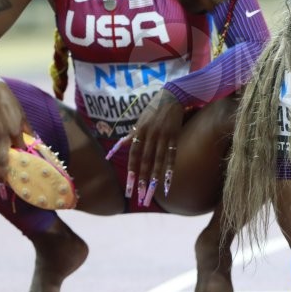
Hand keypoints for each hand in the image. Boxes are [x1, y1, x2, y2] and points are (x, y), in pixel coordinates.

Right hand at [0, 81, 30, 182]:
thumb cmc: (12, 105)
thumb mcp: (24, 118)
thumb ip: (28, 131)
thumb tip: (33, 142)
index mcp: (15, 132)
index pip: (20, 151)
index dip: (22, 160)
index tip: (24, 169)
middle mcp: (3, 136)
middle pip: (2, 159)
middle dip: (2, 173)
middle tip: (3, 183)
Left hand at [126, 89, 189, 204]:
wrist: (172, 96)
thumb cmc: (153, 109)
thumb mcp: (139, 121)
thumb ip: (129, 136)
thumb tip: (116, 149)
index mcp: (139, 132)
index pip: (133, 156)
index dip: (131, 172)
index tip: (129, 187)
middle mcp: (149, 135)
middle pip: (145, 161)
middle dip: (142, 180)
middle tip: (140, 196)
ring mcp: (163, 136)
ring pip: (157, 160)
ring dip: (154, 178)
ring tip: (152, 192)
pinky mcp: (174, 136)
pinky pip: (172, 155)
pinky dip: (170, 168)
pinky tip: (169, 180)